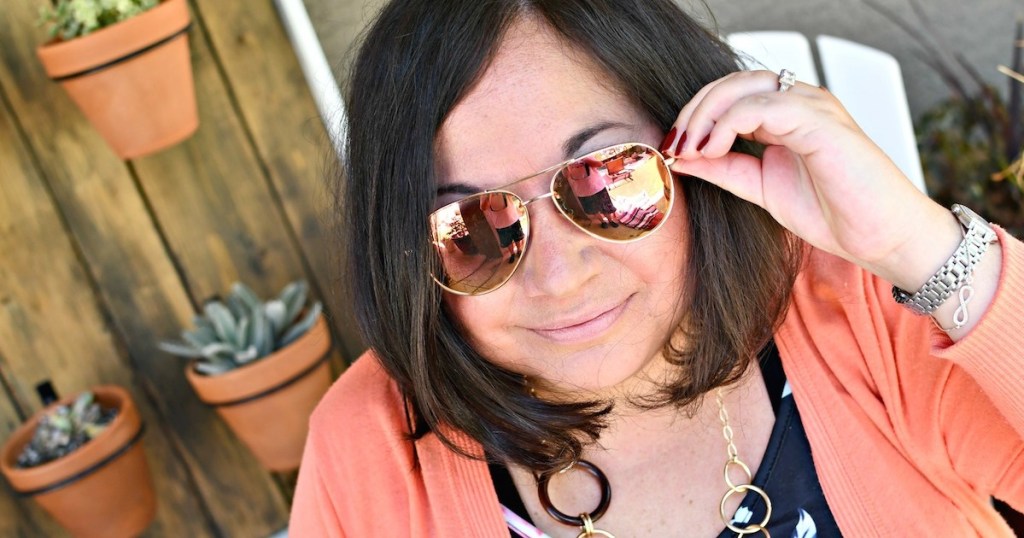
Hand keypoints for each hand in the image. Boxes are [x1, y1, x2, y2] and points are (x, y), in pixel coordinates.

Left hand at [660, 70, 960, 290]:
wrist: (881, 238)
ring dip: (704, 116)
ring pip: (742, 87)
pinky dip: (728, 124)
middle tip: (672, 145)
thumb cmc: (834, 213)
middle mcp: (799, 102)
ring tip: (689, 150)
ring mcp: (811, 107)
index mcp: (786, 116)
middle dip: (693, 112)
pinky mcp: (819, 120)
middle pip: (730, 83)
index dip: (694, 116)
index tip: (669, 149)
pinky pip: (763, 106)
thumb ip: (725, 170)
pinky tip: (712, 151)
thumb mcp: (761, 189)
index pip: (729, 95)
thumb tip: (682, 157)